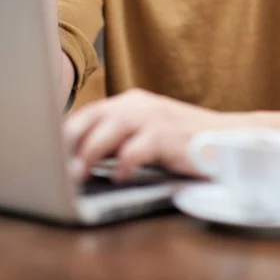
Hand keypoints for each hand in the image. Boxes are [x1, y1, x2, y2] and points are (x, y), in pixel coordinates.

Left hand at [65, 89, 230, 181]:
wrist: (230, 138)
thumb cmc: (184, 141)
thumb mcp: (148, 133)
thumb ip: (121, 138)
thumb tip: (84, 157)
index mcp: (131, 102)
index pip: (89, 113)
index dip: (66, 133)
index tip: (50, 153)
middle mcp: (139, 104)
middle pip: (93, 116)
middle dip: (70, 141)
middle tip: (55, 166)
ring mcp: (155, 116)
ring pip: (110, 127)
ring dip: (90, 151)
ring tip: (77, 174)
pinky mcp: (168, 134)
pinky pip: (138, 148)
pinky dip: (124, 164)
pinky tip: (120, 178)